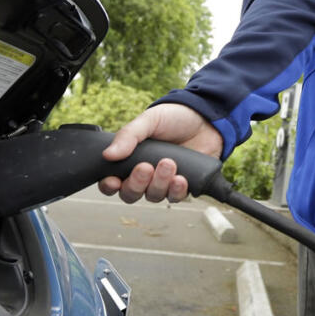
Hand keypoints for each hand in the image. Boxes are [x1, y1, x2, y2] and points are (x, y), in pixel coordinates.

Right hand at [98, 103, 222, 203]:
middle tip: (145, 167)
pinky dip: (176, 190)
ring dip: (159, 183)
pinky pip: (175, 197)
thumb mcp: (149, 120)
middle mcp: (144, 175)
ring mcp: (163, 182)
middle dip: (136, 184)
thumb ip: (128, 136)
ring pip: (154, 195)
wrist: (206, 119)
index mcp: (130, 160)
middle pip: (131, 194)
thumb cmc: (174, 118)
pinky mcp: (183, 186)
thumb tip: (108, 154)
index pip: (112, 182)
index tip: (114, 180)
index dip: (109, 185)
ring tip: (169, 164)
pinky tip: (180, 178)